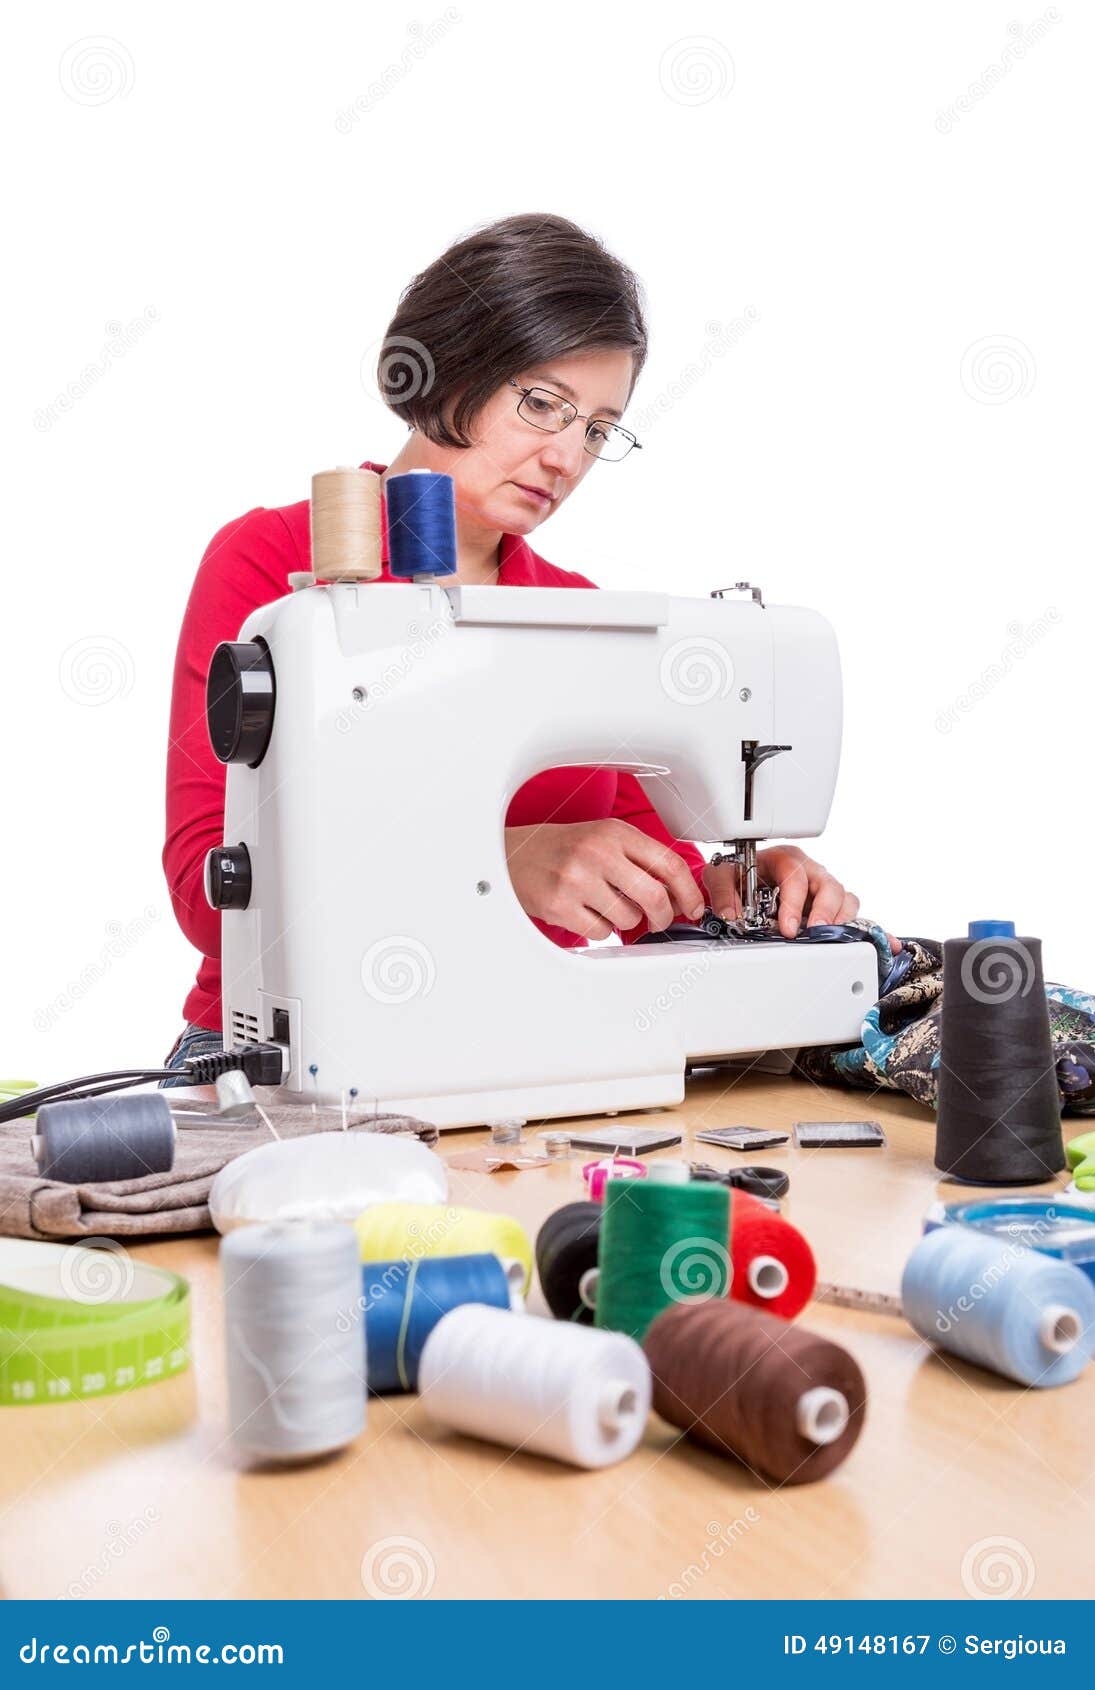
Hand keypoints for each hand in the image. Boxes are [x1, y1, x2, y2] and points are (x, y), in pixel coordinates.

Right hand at [505, 820, 704, 941]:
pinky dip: (598, 930)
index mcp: (614, 832)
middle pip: (655, 896)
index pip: (668, 863)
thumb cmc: (561, 849)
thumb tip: (677, 895)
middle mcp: (597, 852)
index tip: (692, 907)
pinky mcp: (561, 905)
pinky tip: (585, 913)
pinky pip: (600, 933)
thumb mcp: (602, 839)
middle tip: (659, 921)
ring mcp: (578, 879)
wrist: (512, 854)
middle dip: (663, 916)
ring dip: (624, 921)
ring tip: (606, 907)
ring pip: (628, 919)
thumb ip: (639, 860)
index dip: (688, 891)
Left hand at [703, 845, 901, 954]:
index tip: (787, 927)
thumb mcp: (722, 875)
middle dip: (825, 911)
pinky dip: (871, 929)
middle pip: (830, 885)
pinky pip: (856, 915)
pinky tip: (887, 943)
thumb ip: (725, 892)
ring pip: (846, 898)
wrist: (743, 877)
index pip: (796, 876)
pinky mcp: (833, 906)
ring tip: (832, 939)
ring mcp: (825, 888)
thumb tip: (732, 913)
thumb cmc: (739, 873)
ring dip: (842, 920)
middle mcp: (810, 871)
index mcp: (786, 859)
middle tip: (815, 932)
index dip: (793, 903)